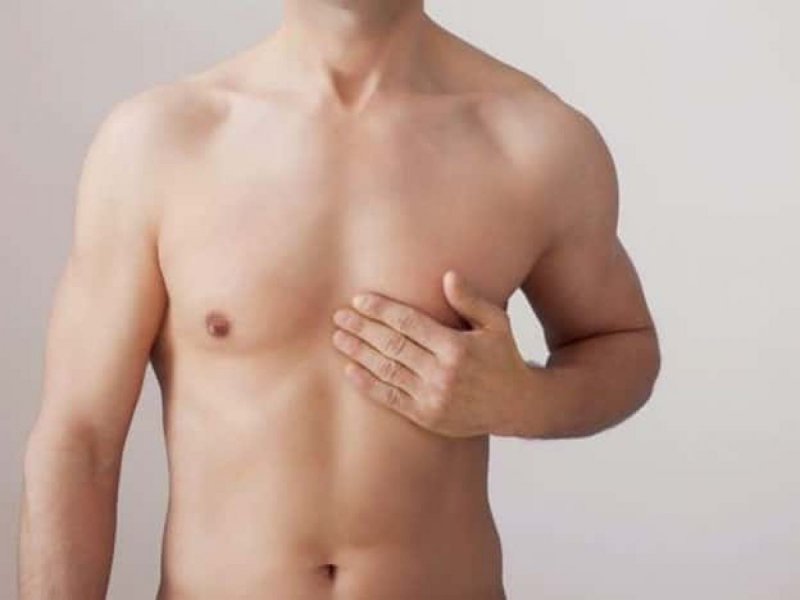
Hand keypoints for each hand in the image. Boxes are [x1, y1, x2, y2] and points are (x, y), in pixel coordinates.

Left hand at [330, 269, 531, 436]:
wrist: (516, 406)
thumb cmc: (503, 357)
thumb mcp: (496, 323)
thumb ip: (470, 300)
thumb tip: (447, 275)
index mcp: (456, 347)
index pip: (408, 323)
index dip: (381, 310)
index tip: (359, 300)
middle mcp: (442, 373)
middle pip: (391, 345)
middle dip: (362, 328)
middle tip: (339, 316)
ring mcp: (432, 397)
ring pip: (386, 371)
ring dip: (358, 353)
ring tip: (338, 338)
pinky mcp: (426, 416)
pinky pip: (390, 398)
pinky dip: (367, 384)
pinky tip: (350, 370)